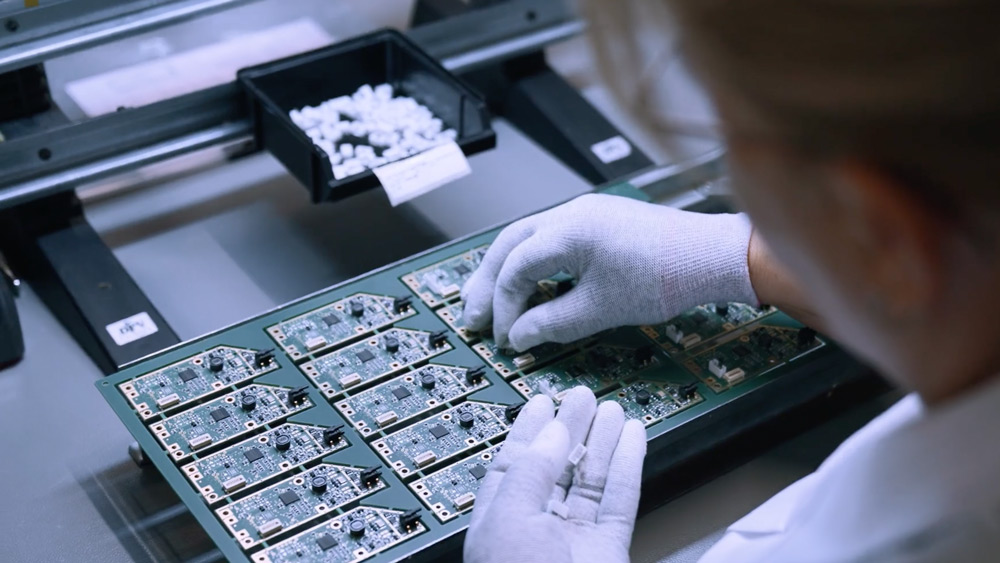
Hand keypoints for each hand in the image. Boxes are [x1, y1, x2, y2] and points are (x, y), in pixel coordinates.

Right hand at [461, 193, 756, 351]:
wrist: (711, 256)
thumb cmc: (664, 279)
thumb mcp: (601, 309)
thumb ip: (552, 323)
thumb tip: (520, 336)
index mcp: (567, 231)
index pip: (516, 268)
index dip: (504, 306)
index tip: (505, 337)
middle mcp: (570, 213)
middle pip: (510, 244)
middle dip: (488, 281)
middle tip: (472, 314)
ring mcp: (584, 212)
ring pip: (528, 237)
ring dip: (506, 268)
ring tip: (489, 298)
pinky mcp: (599, 219)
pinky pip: (551, 236)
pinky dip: (532, 261)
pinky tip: (530, 282)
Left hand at [464, 387, 646, 562]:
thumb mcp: (509, 519)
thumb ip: (529, 473)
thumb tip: (550, 433)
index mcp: (499, 521)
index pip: (515, 464)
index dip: (529, 431)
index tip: (543, 401)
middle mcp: (537, 528)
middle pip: (557, 467)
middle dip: (571, 428)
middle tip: (582, 397)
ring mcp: (575, 539)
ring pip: (591, 480)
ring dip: (603, 441)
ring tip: (611, 408)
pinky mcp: (609, 548)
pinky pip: (621, 499)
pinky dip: (628, 466)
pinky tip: (632, 438)